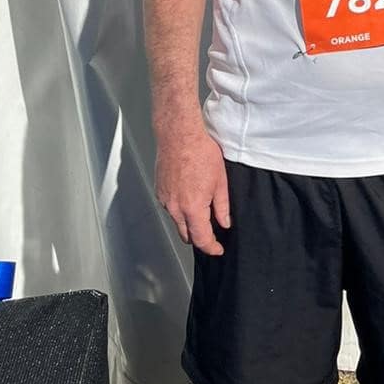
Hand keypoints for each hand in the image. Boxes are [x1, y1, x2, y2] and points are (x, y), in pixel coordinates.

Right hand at [155, 124, 230, 253]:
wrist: (179, 135)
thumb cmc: (201, 153)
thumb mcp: (220, 180)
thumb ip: (222, 206)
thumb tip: (224, 223)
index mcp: (193, 207)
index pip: (201, 239)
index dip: (211, 247)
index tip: (218, 249)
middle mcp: (175, 208)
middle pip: (186, 235)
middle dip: (199, 237)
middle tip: (211, 232)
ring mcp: (165, 200)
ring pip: (177, 222)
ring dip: (188, 222)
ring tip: (200, 209)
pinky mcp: (159, 191)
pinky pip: (170, 208)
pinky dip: (179, 209)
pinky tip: (188, 196)